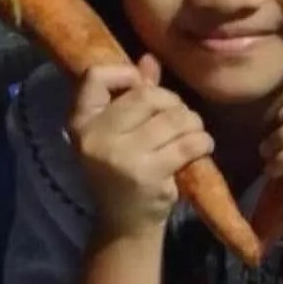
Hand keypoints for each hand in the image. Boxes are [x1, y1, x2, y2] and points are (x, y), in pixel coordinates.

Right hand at [68, 56, 213, 237]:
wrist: (124, 224)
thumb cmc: (122, 172)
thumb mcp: (118, 133)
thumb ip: (132, 95)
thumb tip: (149, 59)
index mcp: (80, 122)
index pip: (95, 76)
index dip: (125, 74)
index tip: (141, 88)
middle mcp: (95, 137)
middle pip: (145, 96)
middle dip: (172, 103)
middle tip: (181, 118)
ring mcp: (120, 156)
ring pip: (172, 119)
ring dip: (192, 123)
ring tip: (193, 133)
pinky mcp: (147, 173)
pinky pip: (187, 143)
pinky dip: (202, 141)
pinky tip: (201, 147)